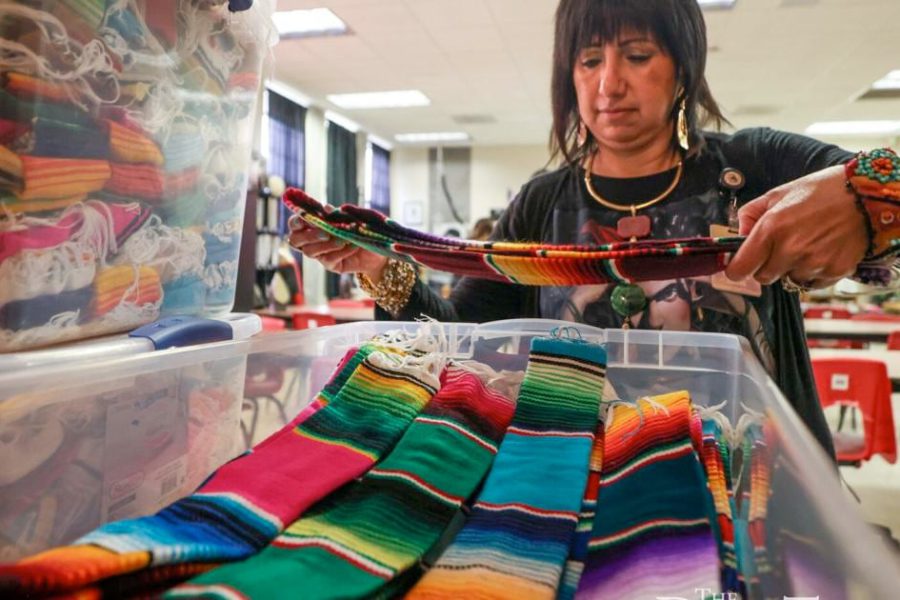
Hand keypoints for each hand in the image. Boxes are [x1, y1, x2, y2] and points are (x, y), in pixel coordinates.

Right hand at [288, 214, 387, 280]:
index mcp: (314, 224)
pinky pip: (328, 259)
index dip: (295, 222)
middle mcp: (313, 239)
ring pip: (310, 251)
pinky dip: (340, 252)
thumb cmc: (364, 228)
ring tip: (342, 239)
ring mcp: (320, 253)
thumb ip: (340, 213)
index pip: (295, 224)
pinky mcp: (331, 265)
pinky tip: (352, 246)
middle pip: (295, 240)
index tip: (304, 219)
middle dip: (308, 235)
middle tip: (325, 233)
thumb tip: (326, 208)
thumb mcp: (356, 217)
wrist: (380, 247)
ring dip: (325, 245)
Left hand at [725, 165, 867, 288]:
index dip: (736, 269)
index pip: (740, 268)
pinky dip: (813, 272)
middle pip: (763, 277)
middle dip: (766, 265)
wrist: (866, 195)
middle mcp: (790, 249)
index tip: (738, 266)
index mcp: (771, 228)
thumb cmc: (821, 191)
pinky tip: (823, 250)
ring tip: (808, 243)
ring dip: (792, 268)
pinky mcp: (834, 271)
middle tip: (781, 247)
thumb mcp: (779, 194)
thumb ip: (751, 214)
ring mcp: (814, 263)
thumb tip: (738, 236)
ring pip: (788, 280)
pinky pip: (811, 283)